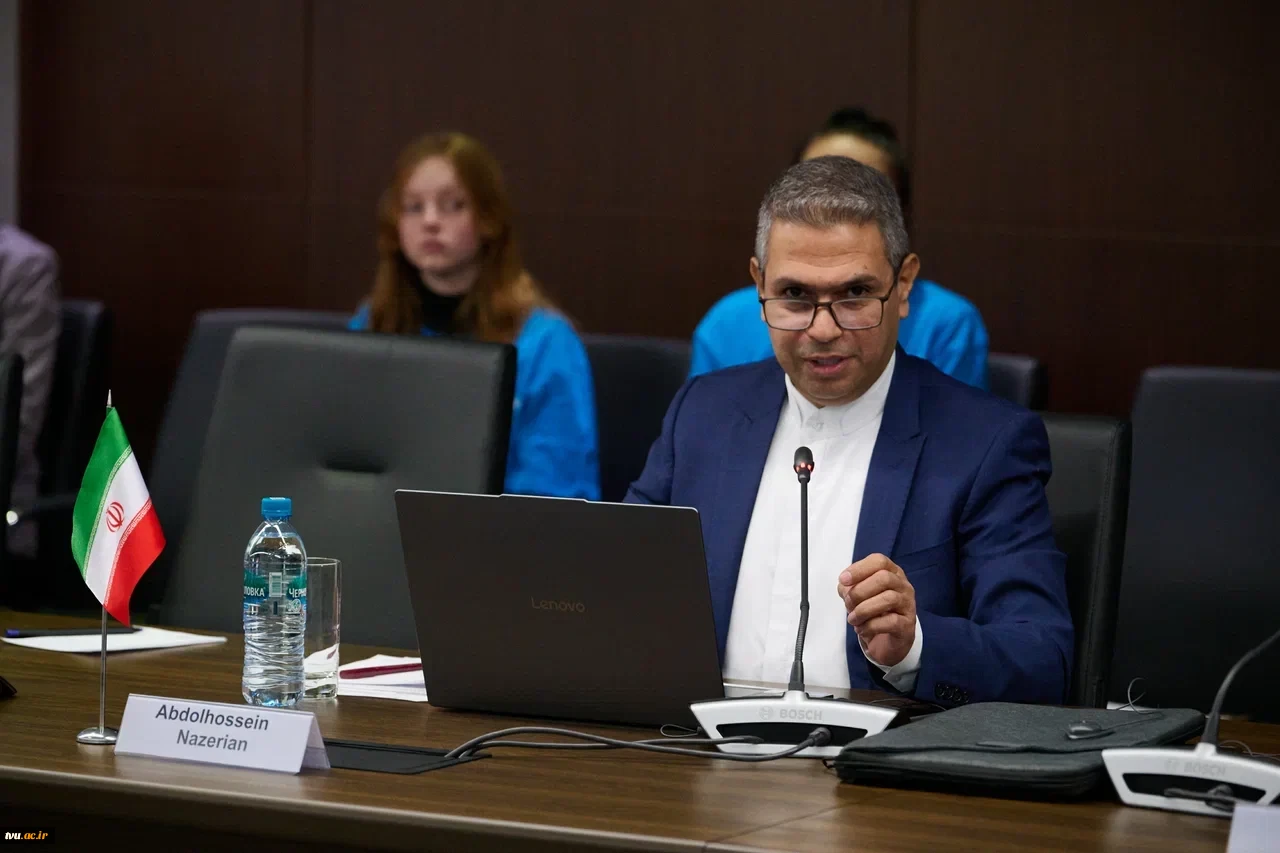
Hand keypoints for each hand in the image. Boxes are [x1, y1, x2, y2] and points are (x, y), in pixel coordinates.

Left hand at [837, 553, 916, 667]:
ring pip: (889, 598)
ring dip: (863, 610)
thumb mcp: (857, 596)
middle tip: (848, 604)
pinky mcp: (908, 626)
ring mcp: (908, 605)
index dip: (859, 568)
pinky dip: (871, 626)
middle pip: (884, 578)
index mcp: (891, 573)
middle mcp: (903, 586)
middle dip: (860, 591)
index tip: (843, 580)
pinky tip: (862, 629)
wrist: (885, 641)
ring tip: (853, 619)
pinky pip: (892, 621)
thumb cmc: (871, 613)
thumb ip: (849, 587)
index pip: (880, 561)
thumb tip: (845, 586)